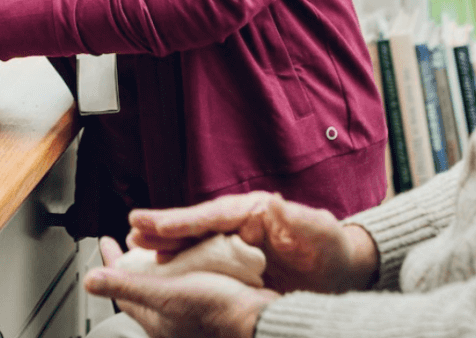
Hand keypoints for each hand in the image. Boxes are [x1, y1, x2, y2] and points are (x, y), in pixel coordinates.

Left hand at [86, 237, 277, 337]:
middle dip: (134, 262)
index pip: (123, 287)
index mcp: (155, 318)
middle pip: (144, 286)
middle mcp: (170, 319)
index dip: (112, 263)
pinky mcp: (210, 304)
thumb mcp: (164, 293)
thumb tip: (89, 281)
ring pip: (167, 284)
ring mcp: (190, 313)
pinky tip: (191, 254)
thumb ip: (125, 285)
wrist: (258, 320)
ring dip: (158, 262)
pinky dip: (183, 266)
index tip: (105, 240)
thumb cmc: (214, 311)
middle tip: (128, 240)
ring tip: (155, 242)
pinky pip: (188, 282)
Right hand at [127, 192, 378, 294]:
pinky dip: (181, 265)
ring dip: (165, 246)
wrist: (342, 270)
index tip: (152, 223)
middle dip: (163, 229)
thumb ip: (299, 219)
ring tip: (135, 248)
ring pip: (194, 244)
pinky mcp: (238, 265)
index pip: (211, 215)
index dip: (181, 220)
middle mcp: (241, 224)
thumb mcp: (319, 230)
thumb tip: (278, 204)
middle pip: (196, 226)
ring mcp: (237, 244)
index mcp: (254, 211)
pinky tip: (162, 270)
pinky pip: (204, 263)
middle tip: (132, 232)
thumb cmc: (332, 248)